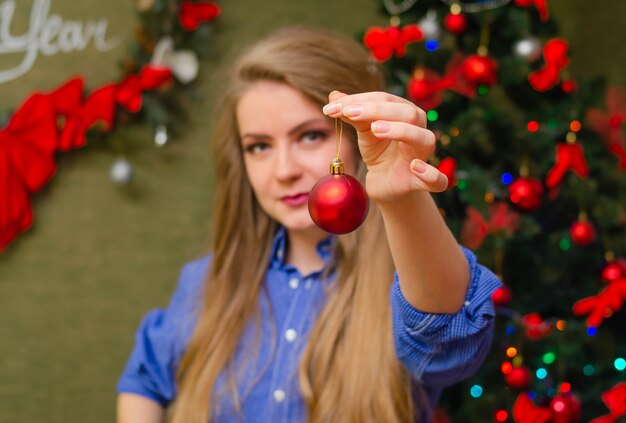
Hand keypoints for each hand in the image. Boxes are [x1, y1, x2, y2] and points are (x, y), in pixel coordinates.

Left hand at [323, 91, 446, 202]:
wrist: (385, 183)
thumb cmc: (379, 151)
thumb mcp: (363, 131)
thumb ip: (351, 114)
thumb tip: (333, 96)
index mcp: (405, 113)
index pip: (386, 99)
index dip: (361, 100)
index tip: (334, 107)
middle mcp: (419, 130)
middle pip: (408, 113)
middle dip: (377, 110)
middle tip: (350, 113)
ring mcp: (422, 156)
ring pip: (424, 138)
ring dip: (400, 131)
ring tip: (375, 130)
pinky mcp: (422, 181)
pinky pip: (437, 179)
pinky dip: (431, 173)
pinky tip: (415, 166)